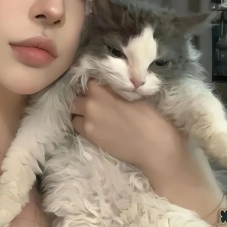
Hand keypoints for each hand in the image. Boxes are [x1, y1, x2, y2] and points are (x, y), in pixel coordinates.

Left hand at [71, 81, 187, 178]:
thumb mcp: (132, 94)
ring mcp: (88, 120)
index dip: (93, 86)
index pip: (88, 81)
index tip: (99, 89)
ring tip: (93, 115)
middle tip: (96, 103)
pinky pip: (77, 125)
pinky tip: (94, 126)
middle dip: (84, 98)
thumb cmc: (149, 117)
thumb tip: (106, 87)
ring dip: (81, 111)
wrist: (153, 145)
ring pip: (73, 110)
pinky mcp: (88, 135)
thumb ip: (113, 89)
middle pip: (77, 96)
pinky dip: (82, 123)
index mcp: (102, 89)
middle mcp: (91, 102)